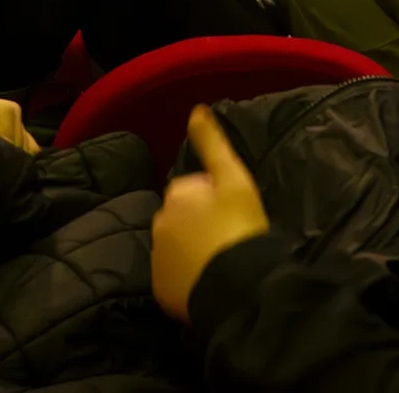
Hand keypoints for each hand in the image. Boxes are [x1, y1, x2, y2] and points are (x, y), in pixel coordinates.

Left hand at [152, 105, 270, 322]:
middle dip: (200, 223)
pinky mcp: (161, 289)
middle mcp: (159, 223)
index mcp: (177, 194)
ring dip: (193, 250)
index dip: (216, 198)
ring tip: (221, 261)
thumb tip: (196, 110)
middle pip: (182, 218)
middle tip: (230, 238)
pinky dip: (187, 277)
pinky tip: (209, 280)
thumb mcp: (234, 179)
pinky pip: (174, 277)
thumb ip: (212, 144)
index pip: (193, 189)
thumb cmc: (240, 228)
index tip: (235, 213)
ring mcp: (158, 258)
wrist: (237, 286)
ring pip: (177, 247)